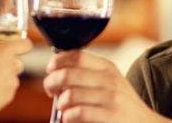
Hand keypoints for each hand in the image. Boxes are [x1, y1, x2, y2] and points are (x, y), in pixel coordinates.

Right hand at [0, 39, 32, 122]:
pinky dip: (0, 90)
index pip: (25, 44)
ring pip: (13, 77)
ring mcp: (12, 81)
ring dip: (4, 77)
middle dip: (9, 63)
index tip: (17, 45)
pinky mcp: (9, 95)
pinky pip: (8, 90)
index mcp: (4, 51)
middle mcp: (12, 65)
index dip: (22, 44)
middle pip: (18, 62)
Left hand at [43, 51, 170, 122]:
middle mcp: (110, 80)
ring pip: (70, 95)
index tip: (50, 70)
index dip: (58, 62)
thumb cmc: (121, 105)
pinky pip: (78, 113)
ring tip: (62, 109)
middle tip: (50, 91)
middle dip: (51, 83)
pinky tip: (69, 118)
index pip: (77, 55)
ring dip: (60, 104)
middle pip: (68, 74)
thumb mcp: (110, 83)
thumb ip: (88, 74)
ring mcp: (112, 98)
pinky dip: (67, 117)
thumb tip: (55, 72)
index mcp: (107, 68)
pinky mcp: (111, 116)